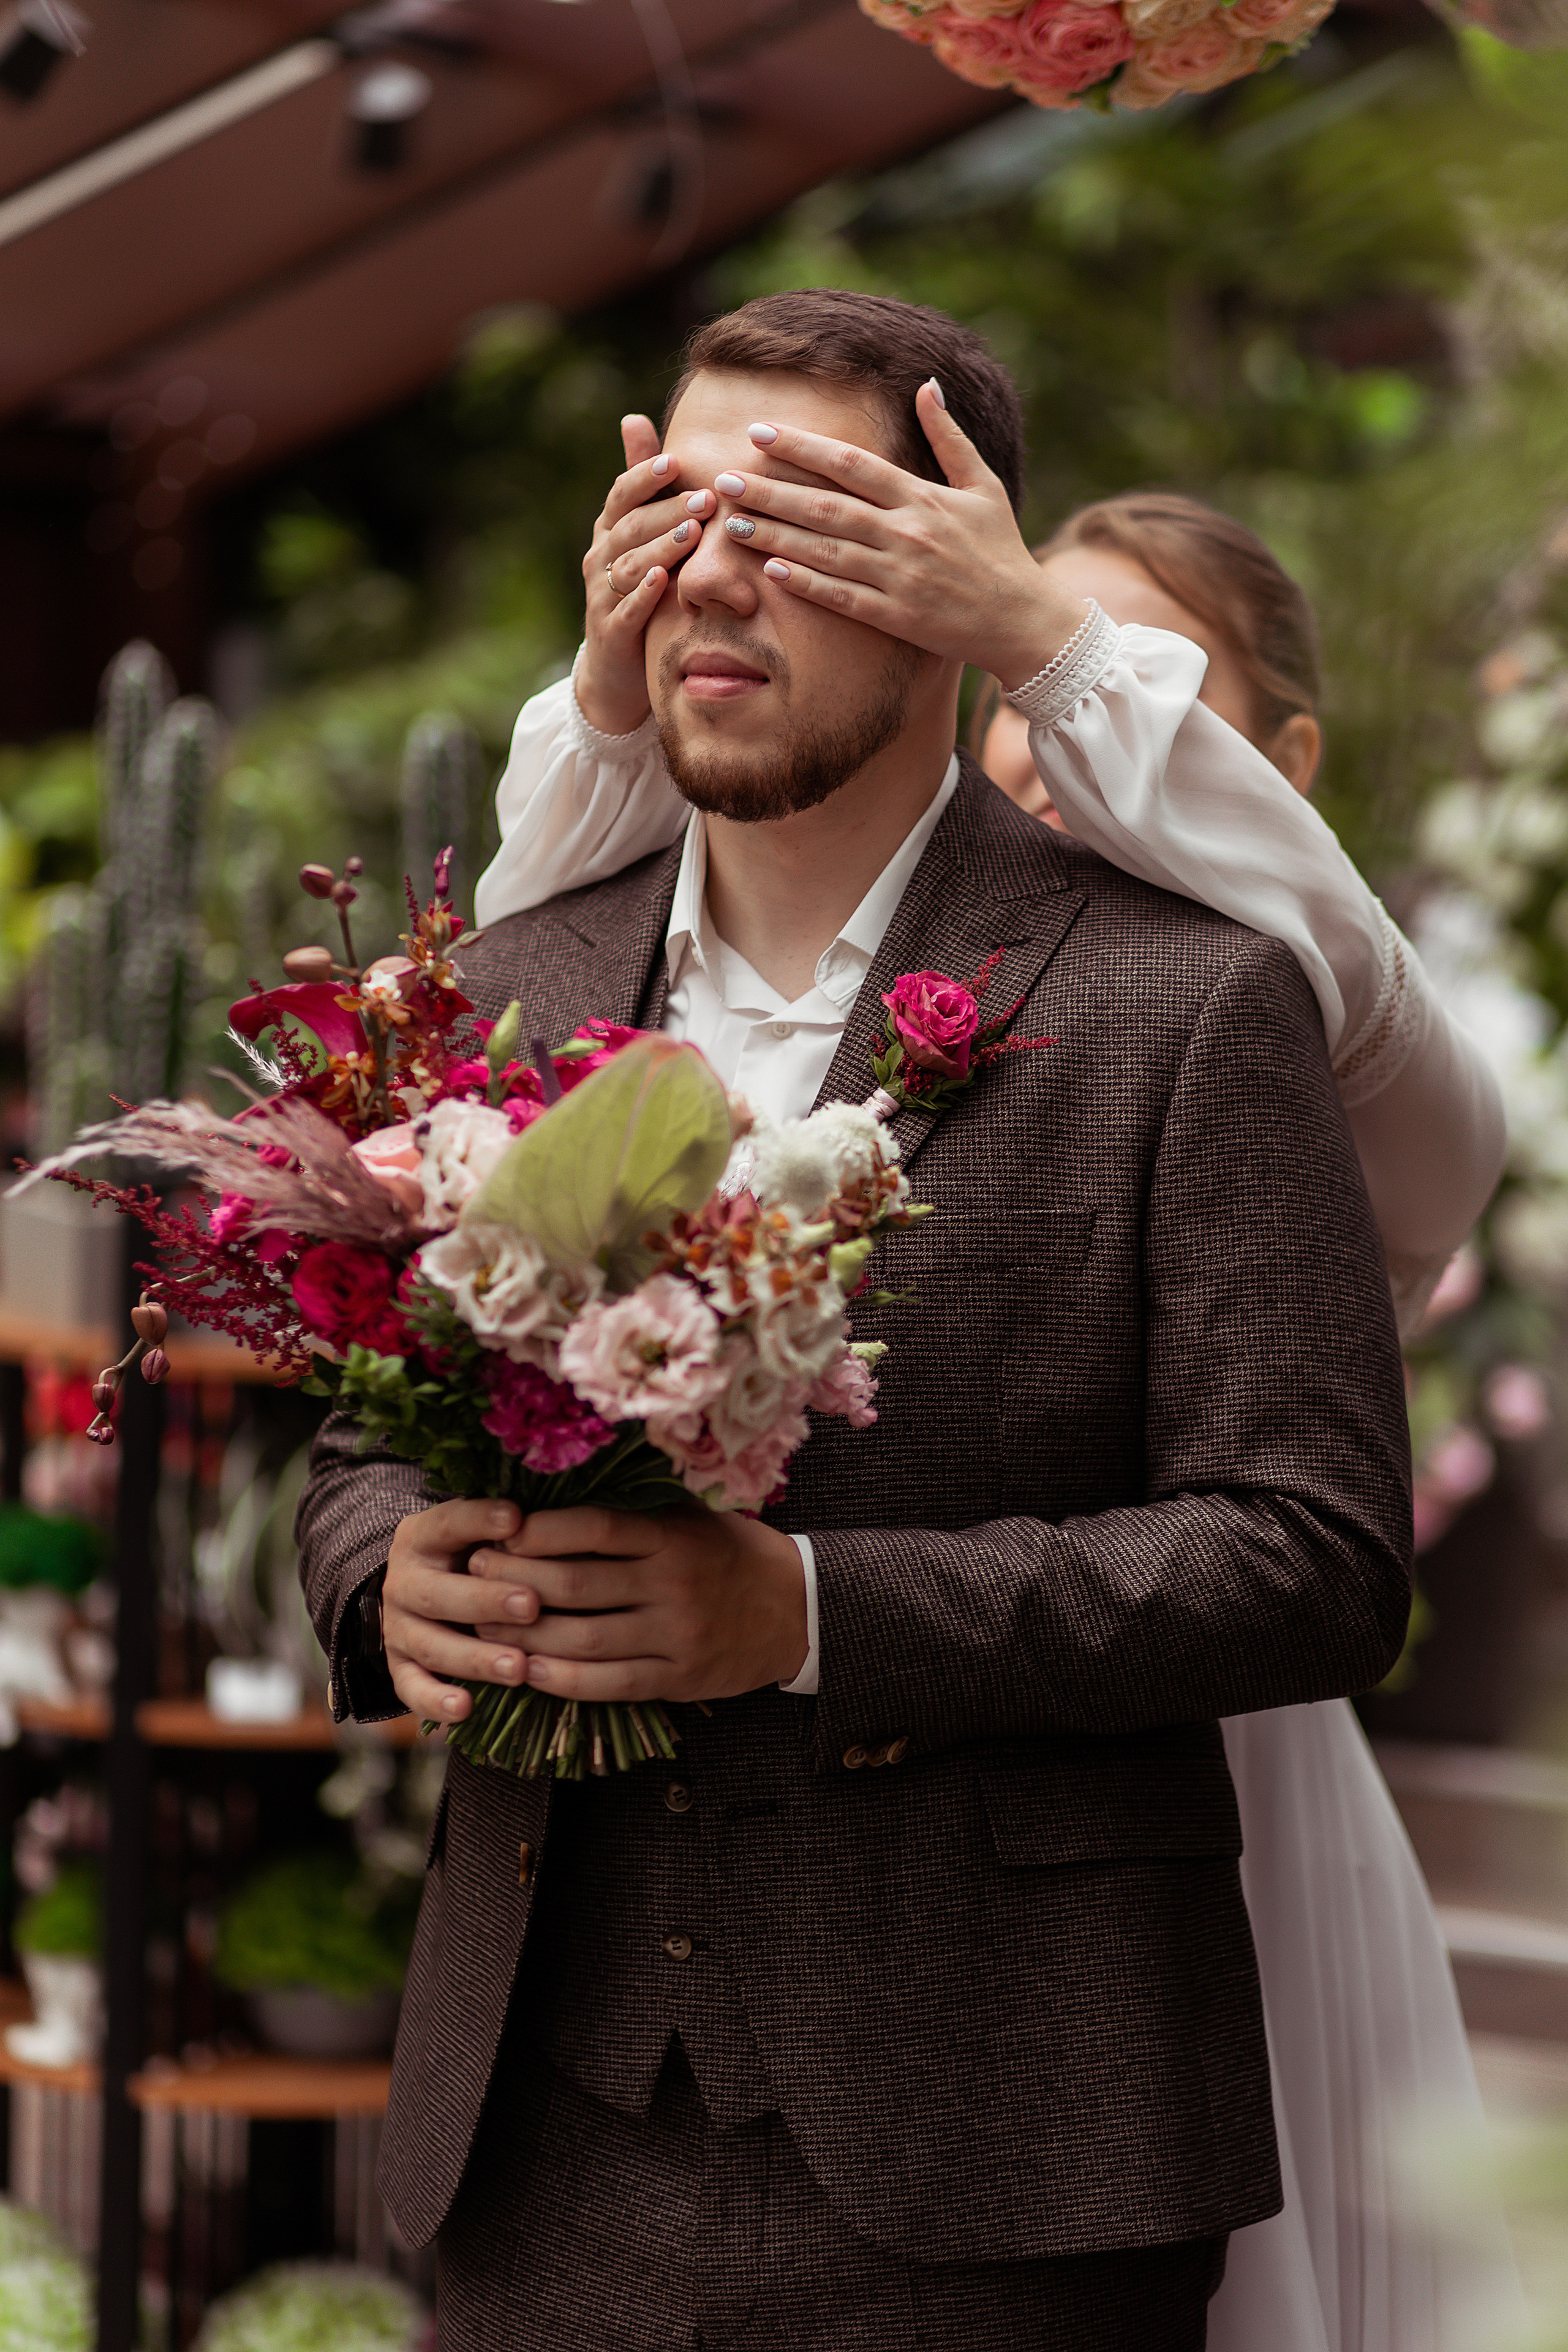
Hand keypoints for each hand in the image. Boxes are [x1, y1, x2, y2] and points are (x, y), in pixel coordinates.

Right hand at [383, 1497, 534, 1722]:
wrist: (422, 1592)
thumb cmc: (474, 1555)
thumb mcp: (482, 1532)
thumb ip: (510, 1527)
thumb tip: (556, 1515)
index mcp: (422, 1537)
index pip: (448, 1523)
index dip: (479, 1520)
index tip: (516, 1518)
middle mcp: (403, 1582)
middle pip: (438, 1593)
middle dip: (486, 1600)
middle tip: (531, 1605)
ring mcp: (398, 1628)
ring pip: (431, 1645)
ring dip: (474, 1657)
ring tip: (518, 1667)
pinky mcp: (399, 1668)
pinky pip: (411, 1689)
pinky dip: (435, 1701)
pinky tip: (465, 1709)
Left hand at [467, 1505, 808, 1703]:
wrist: (796, 1608)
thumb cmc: (727, 1552)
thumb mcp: (691, 1515)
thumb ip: (633, 1509)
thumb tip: (550, 1494)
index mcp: (673, 1535)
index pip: (596, 1528)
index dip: (540, 1530)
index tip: (497, 1528)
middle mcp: (674, 1584)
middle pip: (577, 1585)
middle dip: (515, 1581)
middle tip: (474, 1573)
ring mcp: (677, 1635)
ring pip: (584, 1639)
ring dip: (524, 1636)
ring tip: (483, 1626)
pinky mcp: (679, 1678)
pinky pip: (609, 1683)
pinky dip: (562, 1681)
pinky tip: (528, 1672)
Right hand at [577, 414, 714, 733]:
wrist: (617, 669)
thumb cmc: (639, 591)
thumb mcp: (638, 534)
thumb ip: (639, 483)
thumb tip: (633, 416)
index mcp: (609, 531)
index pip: (622, 495)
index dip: (645, 477)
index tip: (675, 461)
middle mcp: (600, 559)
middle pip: (630, 528)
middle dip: (667, 511)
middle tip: (705, 498)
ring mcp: (602, 596)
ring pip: (630, 566)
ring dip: (661, 547)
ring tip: (693, 534)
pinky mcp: (611, 633)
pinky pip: (627, 611)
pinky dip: (644, 595)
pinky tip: (663, 581)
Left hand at [704, 382, 1088, 690]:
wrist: (1024, 621)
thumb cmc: (1002, 550)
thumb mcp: (984, 486)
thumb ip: (950, 437)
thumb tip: (926, 384)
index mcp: (924, 497)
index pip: (851, 465)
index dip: (802, 447)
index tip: (759, 434)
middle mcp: (907, 534)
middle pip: (826, 506)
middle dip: (771, 490)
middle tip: (722, 478)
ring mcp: (900, 577)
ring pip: (826, 551)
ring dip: (775, 535)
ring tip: (731, 522)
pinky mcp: (897, 617)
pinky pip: (842, 597)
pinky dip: (806, 583)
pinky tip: (771, 569)